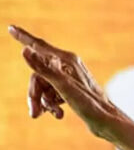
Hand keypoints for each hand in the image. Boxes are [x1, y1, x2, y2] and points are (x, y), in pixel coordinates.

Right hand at [8, 25, 124, 139]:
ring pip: (44, 86)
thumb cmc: (88, 103)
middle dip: (35, 94)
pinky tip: (59, 114)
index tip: (10, 28)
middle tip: (34, 113)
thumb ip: (43, 68)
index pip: (39, 46)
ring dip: (44, 102)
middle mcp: (69, 66)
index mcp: (67, 60)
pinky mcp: (72, 90)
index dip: (23, 37)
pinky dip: (52, 104)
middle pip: (38, 74)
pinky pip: (53, 93)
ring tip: (54, 114)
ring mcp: (70, 78)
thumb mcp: (62, 86)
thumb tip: (25, 50)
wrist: (108, 121)